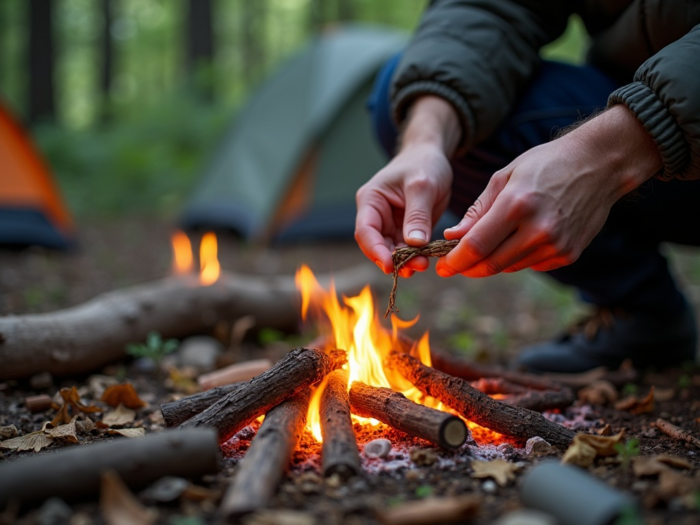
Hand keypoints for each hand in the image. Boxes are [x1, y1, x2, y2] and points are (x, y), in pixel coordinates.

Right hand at [355, 96, 460, 275]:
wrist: (432, 157)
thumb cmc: (423, 164)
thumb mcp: (422, 186)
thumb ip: (417, 215)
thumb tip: (414, 244)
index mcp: (371, 201)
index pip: (366, 231)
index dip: (375, 250)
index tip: (390, 265)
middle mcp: (376, 215)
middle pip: (377, 245)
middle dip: (394, 259)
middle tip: (415, 267)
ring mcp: (390, 224)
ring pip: (393, 250)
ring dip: (406, 261)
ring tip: (423, 265)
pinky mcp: (405, 230)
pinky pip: (407, 248)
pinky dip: (415, 256)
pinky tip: (426, 260)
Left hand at [436, 105, 662, 276]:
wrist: (599, 165)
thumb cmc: (545, 164)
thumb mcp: (505, 177)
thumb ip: (477, 211)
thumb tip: (453, 237)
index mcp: (517, 205)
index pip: (477, 246)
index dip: (455, 261)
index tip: (441, 266)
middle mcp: (538, 229)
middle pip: (491, 264)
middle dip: (467, 268)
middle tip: (451, 266)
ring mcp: (556, 245)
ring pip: (509, 267)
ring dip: (490, 263)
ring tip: (481, 249)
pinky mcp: (568, 254)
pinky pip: (530, 264)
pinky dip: (515, 258)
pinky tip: (517, 240)